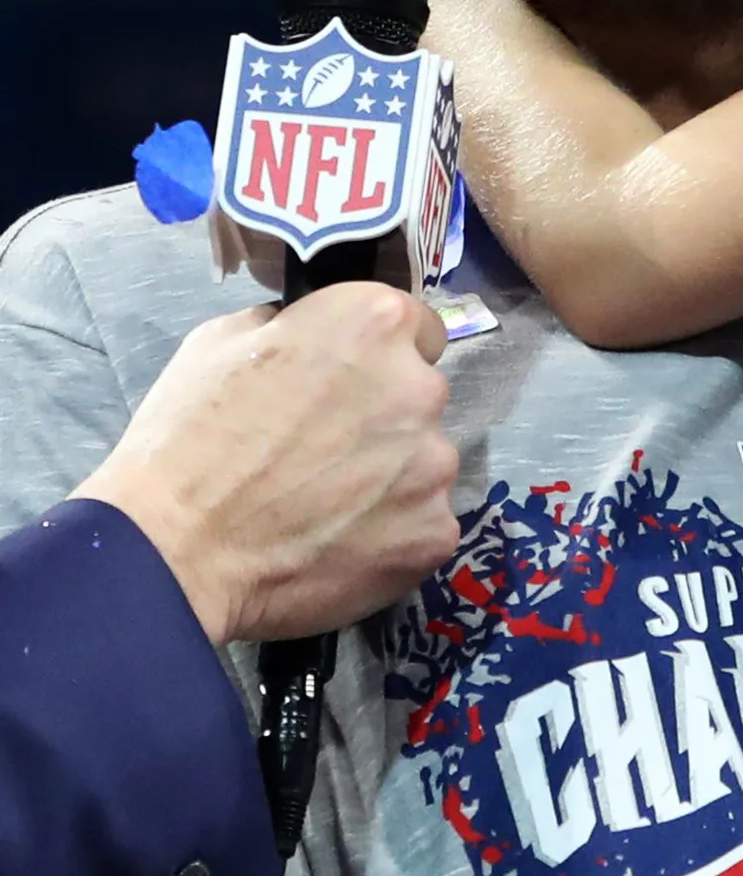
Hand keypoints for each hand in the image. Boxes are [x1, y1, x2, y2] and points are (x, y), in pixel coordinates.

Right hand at [73, 284, 459, 643]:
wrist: (175, 552)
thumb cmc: (188, 438)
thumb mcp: (224, 340)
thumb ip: (296, 325)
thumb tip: (317, 335)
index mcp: (375, 323)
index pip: (416, 326)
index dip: (380, 353)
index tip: (351, 380)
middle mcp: (422, 386)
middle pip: (421, 394)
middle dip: (384, 414)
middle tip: (323, 448)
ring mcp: (434, 464)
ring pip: (424, 461)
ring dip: (391, 475)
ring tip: (324, 504)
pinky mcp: (434, 532)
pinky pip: (423, 522)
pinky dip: (391, 532)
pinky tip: (338, 543)